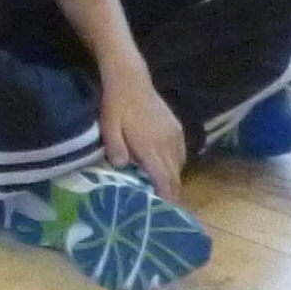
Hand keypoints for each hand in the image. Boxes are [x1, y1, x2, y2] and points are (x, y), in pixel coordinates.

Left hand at [95, 61, 187, 194]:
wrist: (130, 78)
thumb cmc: (116, 105)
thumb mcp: (108, 128)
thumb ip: (116, 149)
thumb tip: (121, 167)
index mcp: (151, 146)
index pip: (164, 178)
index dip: (167, 196)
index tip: (165, 211)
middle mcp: (168, 142)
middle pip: (175, 175)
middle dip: (171, 193)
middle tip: (164, 207)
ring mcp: (175, 134)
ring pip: (180, 165)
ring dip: (173, 179)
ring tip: (164, 191)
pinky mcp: (176, 127)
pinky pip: (181, 153)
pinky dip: (175, 165)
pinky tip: (165, 168)